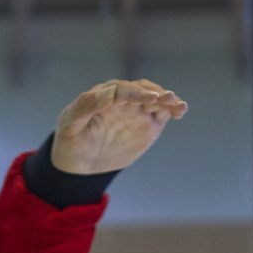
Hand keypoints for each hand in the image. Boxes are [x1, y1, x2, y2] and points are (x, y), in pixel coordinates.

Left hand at [52, 79, 185, 174]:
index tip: (151, 97)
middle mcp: (123, 99)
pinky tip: (181, 110)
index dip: (137, 93)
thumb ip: (86, 106)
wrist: (79, 161)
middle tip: (169, 98)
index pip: (122, 90)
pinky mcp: (147, 124)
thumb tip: (108, 92)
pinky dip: (173, 110)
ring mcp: (137, 111)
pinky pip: (162, 113)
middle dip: (156, 93)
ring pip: (156, 100)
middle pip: (143, 90)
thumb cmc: (71, 139)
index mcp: (103, 95)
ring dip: (169, 100)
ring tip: (180, 106)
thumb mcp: (70, 124)